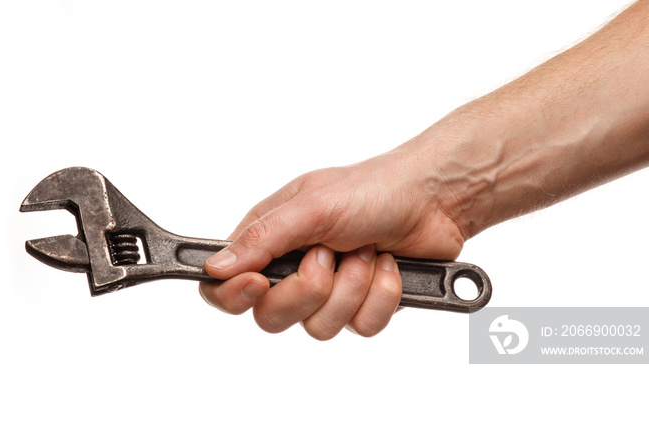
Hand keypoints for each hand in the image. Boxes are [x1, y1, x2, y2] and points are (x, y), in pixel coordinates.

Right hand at [200, 151, 466, 339]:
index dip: (234, 295)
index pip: (223, 286)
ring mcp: (329, 291)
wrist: (433, 200)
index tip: (259, 284)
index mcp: (270, 239)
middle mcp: (293, 268)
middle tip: (330, 256)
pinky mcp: (362, 306)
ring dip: (352, 287)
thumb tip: (215, 267)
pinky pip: (361, 327)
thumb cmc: (372, 189)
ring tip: (367, 252)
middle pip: (271, 316)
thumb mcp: (312, 206)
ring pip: (319, 328)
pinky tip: (388, 266)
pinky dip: (381, 296)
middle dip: (309, 289)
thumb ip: (263, 239)